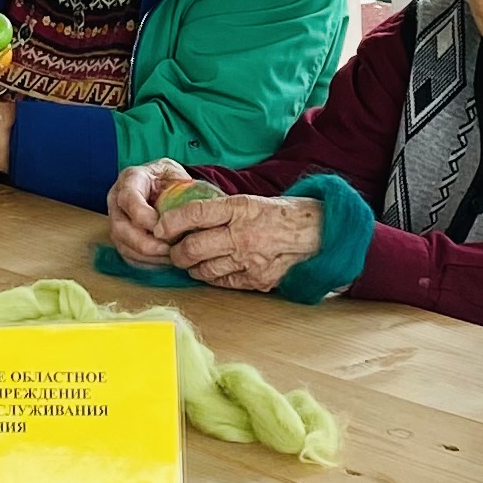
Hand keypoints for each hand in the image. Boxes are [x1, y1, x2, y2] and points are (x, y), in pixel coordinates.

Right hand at [109, 159, 195, 268]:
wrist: (165, 186)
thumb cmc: (173, 180)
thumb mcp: (179, 176)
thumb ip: (180, 190)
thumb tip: (189, 213)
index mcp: (131, 179)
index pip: (128, 199)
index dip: (143, 216)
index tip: (163, 226)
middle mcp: (117, 200)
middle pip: (120, 227)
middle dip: (144, 243)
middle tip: (168, 249)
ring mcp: (116, 220)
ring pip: (123, 245)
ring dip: (148, 255)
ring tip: (171, 255)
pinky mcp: (122, 238)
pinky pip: (129, 256)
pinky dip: (148, 262)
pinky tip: (166, 260)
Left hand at [167, 190, 323, 292]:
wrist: (323, 235)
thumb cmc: (285, 215)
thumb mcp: (254, 201)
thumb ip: (222, 211)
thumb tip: (185, 220)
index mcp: (241, 208)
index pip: (194, 213)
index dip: (170, 222)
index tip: (159, 228)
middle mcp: (243, 234)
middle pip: (192, 247)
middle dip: (176, 252)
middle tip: (173, 249)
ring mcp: (250, 260)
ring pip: (203, 269)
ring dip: (191, 266)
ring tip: (191, 260)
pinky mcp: (257, 281)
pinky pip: (222, 282)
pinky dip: (211, 277)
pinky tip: (212, 269)